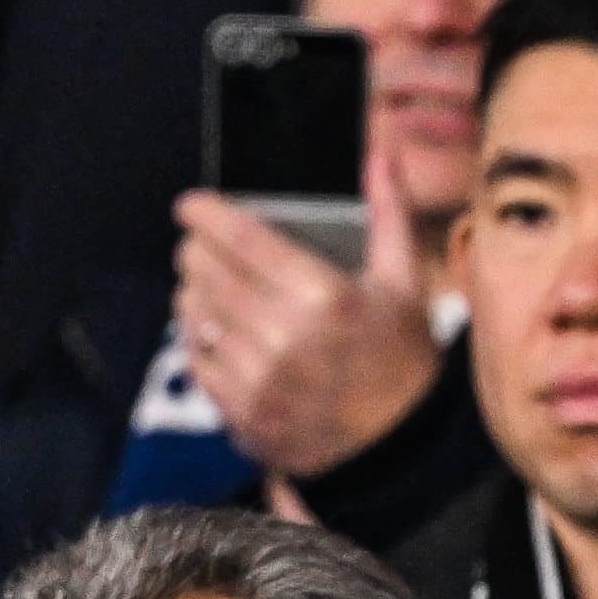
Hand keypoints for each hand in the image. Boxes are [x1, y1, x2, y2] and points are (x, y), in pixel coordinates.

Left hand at [172, 149, 441, 479]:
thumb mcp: (405, 283)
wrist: (405, 446)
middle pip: (205, 273)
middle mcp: (285, 337)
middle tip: (202, 247)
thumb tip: (381, 152)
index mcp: (324, 296)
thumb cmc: (404, 358)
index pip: (238, 238)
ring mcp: (261, 380)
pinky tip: (216, 335)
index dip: (204, 214)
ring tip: (206, 288)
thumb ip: (388, 214)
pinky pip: (197, 363)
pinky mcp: (246, 415)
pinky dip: (198, 343)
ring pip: (194, 317)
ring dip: (193, 295)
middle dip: (196, 252)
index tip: (191, 206)